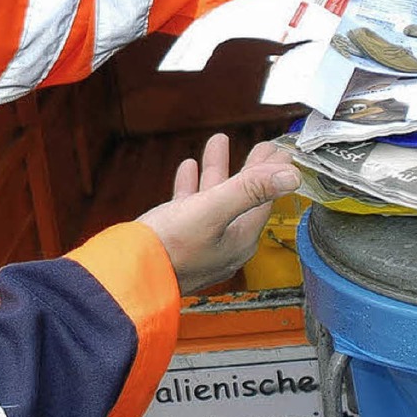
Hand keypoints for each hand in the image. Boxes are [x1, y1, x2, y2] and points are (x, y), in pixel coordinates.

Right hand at [138, 133, 300, 294]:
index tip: (280, 152)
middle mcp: (224, 242)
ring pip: (215, 197)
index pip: (265, 199)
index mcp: (240, 238)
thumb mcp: (212, 211)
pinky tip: (188, 168)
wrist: (126, 274)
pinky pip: (190, 206)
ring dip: (218, 169)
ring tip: (219, 142)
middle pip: (244, 197)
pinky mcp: (176, 238)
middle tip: (261, 146)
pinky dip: (192, 184)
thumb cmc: (168, 249)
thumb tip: (291, 176)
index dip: (272, 174)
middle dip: (251, 169)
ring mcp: (200, 240)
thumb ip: (251, 190)